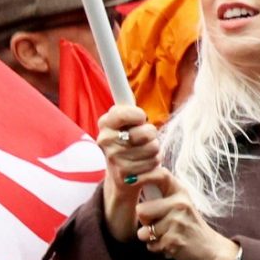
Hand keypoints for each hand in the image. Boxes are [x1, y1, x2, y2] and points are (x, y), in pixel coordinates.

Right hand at [97, 104, 160, 240]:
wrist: (120, 174)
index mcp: (105, 124)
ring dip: (154, 149)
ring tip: (144, 152)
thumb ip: (129, 110)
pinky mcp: (125, 174)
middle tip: (143, 139)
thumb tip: (124, 84)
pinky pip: (153, 162)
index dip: (138, 115)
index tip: (140, 119)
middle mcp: (105, 141)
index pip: (122, 113)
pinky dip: (154, 162)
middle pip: (147, 132)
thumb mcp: (126, 122)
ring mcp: (114, 158)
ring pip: (153, 147)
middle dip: (151, 134)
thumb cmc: (128, 142)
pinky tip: (144, 164)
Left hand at [132, 171, 237, 259]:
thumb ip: (163, 195)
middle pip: (141, 210)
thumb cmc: (189, 225)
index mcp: (181, 192)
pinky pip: (150, 245)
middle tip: (159, 224)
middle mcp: (180, 204)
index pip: (161, 175)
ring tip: (166, 235)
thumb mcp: (181, 204)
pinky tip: (170, 244)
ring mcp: (178, 222)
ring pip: (144, 231)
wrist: (209, 248)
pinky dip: (156, 248)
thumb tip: (135, 181)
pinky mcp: (174, 240)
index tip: (128, 180)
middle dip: (145, 221)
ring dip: (150, 237)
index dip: (142, 175)